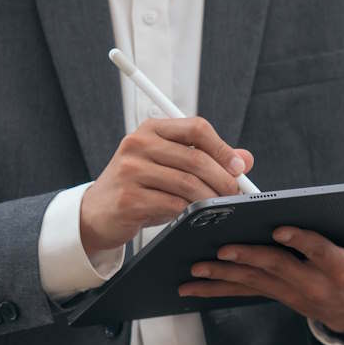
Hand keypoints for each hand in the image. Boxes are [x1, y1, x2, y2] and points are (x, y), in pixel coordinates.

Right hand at [79, 117, 252, 254]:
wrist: (98, 213)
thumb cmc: (141, 188)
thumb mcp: (172, 167)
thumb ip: (207, 159)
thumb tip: (245, 159)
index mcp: (152, 129)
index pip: (196, 128)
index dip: (223, 148)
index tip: (239, 167)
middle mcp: (138, 144)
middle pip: (195, 158)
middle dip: (223, 179)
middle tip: (236, 193)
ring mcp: (131, 170)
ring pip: (187, 183)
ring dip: (211, 199)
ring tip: (221, 207)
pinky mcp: (129, 198)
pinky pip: (173, 204)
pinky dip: (192, 212)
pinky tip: (198, 216)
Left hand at [179, 221, 343, 336]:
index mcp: (341, 268)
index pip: (320, 253)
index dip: (301, 241)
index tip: (280, 229)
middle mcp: (314, 284)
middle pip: (278, 268)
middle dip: (249, 257)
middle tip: (223, 248)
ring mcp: (292, 293)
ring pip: (254, 283)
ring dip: (223, 276)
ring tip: (195, 268)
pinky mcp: (276, 296)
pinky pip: (243, 292)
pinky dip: (215, 290)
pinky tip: (189, 288)